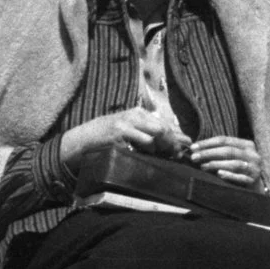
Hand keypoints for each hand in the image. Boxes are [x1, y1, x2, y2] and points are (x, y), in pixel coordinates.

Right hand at [60, 104, 187, 165]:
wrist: (83, 139)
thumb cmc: (105, 136)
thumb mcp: (126, 129)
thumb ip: (143, 132)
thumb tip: (167, 143)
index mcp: (138, 114)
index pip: (164, 122)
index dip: (177, 134)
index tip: (186, 144)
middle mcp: (134, 116)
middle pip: (164, 127)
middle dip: (175, 141)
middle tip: (180, 153)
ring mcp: (127, 124)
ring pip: (158, 131)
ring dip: (166, 145)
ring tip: (170, 154)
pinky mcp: (121, 134)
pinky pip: (143, 141)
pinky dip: (150, 148)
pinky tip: (150, 153)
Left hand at [187, 135, 262, 187]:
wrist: (256, 188)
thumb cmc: (240, 170)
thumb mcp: (234, 157)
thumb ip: (220, 152)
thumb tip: (196, 149)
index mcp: (247, 145)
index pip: (225, 140)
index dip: (208, 143)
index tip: (193, 147)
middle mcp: (252, 154)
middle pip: (228, 151)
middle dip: (209, 153)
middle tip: (194, 157)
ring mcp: (254, 168)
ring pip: (234, 163)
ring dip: (217, 164)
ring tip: (203, 166)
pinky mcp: (253, 180)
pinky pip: (240, 177)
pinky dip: (230, 175)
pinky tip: (219, 174)